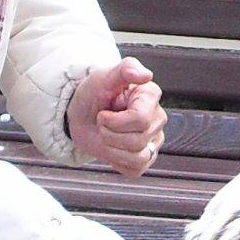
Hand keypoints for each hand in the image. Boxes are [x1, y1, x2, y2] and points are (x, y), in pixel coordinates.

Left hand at [67, 58, 165, 177]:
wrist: (82, 114)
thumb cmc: (94, 94)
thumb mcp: (104, 77)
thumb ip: (125, 69)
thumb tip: (145, 75)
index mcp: (151, 96)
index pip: (140, 120)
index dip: (114, 122)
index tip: (103, 113)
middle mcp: (157, 119)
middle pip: (137, 141)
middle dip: (109, 134)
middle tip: (102, 123)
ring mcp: (154, 140)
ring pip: (137, 158)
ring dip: (112, 149)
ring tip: (106, 135)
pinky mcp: (146, 158)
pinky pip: (135, 170)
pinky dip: (117, 161)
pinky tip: (112, 148)